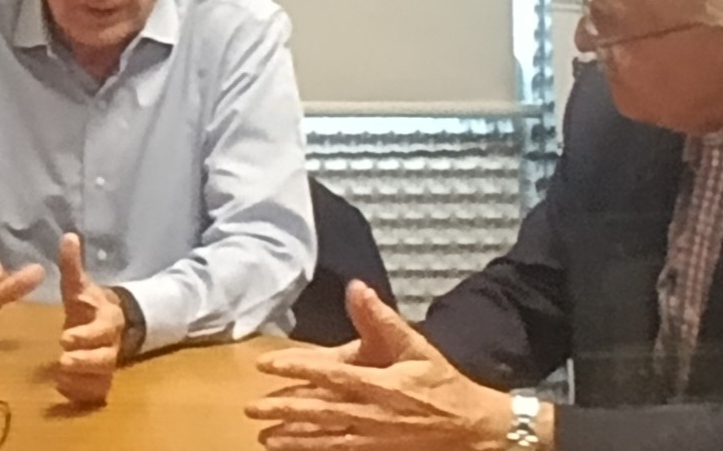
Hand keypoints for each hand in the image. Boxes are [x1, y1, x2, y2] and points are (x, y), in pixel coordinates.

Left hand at [54, 232, 124, 404]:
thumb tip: (68, 236)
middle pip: (104, 357)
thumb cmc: (90, 306)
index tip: (64, 338)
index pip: (102, 328)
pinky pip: (95, 394)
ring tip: (59, 374)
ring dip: (81, 377)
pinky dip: (80, 393)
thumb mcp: (80, 286)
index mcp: (108, 320)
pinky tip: (62, 389)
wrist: (113, 327)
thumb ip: (73, 265)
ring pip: (102, 377)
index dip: (86, 335)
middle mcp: (111, 345)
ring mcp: (108, 365)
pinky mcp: (101, 382)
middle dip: (84, 360)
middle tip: (62, 359)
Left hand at [244, 280, 525, 450]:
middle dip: (284, 409)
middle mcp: (371, 414)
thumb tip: (357, 288)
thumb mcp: (416, 346)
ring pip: (324, 438)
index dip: (296, 368)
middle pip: (318, 412)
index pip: (329, 375)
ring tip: (264, 435)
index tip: (266, 364)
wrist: (470, 427)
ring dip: (292, 437)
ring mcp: (372, 438)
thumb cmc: (441, 383)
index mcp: (380, 384)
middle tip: (251, 408)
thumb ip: (383, 319)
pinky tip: (293, 449)